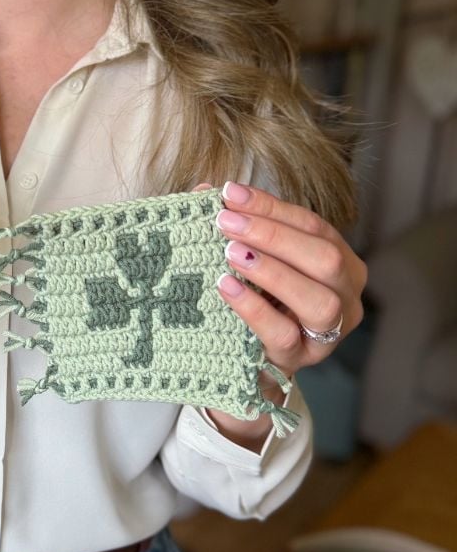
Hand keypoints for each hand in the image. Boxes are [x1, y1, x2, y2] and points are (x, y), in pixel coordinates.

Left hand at [192, 180, 367, 446]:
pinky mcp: (301, 360)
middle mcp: (346, 296)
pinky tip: (226, 287)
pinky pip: (284, 334)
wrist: (246, 355)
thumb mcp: (251, 255)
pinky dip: (254, 308)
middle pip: (325, 259)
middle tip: (226, 222)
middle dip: (273, 236)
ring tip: (230, 253)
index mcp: (340, 261)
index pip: (312, 225)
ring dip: (273, 272)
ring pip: (318, 301)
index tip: (231, 193)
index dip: (272, 207)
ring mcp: (329, 333)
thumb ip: (236, 223)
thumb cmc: (255, 293)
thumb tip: (205, 191)